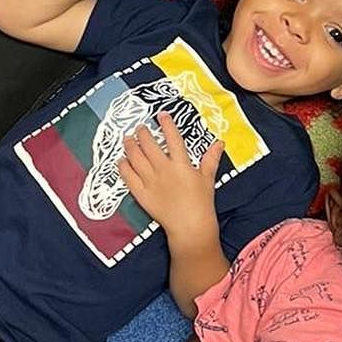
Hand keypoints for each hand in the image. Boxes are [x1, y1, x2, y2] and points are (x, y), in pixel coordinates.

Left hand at [118, 111, 221, 240]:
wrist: (189, 226)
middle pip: (149, 145)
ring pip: (135, 158)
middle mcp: (164, 170)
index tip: (161, 114)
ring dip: (130, 145)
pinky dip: (123, 166)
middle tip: (140, 127)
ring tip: (127, 138)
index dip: (166, 124)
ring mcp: (150, 181)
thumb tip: (220, 142)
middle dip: (143, 133)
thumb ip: (211, 159)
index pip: (173, 138)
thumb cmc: (201, 202)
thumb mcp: (208, 178)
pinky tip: (121, 160)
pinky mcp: (141, 193)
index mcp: (181, 164)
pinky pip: (128, 176)